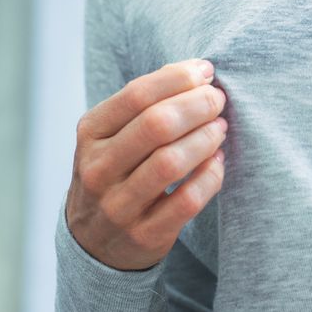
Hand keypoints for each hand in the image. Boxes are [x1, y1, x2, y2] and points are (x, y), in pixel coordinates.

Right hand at [65, 59, 227, 269]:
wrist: (93, 241)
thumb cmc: (116, 169)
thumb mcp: (113, 133)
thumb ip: (146, 102)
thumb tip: (196, 71)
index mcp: (91, 133)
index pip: (138, 94)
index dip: (179, 78)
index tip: (206, 72)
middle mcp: (98, 169)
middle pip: (157, 125)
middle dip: (198, 105)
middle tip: (218, 99)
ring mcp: (118, 206)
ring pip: (171, 162)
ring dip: (206, 138)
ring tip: (220, 127)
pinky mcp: (144, 235)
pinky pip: (187, 201)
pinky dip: (210, 176)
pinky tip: (218, 161)